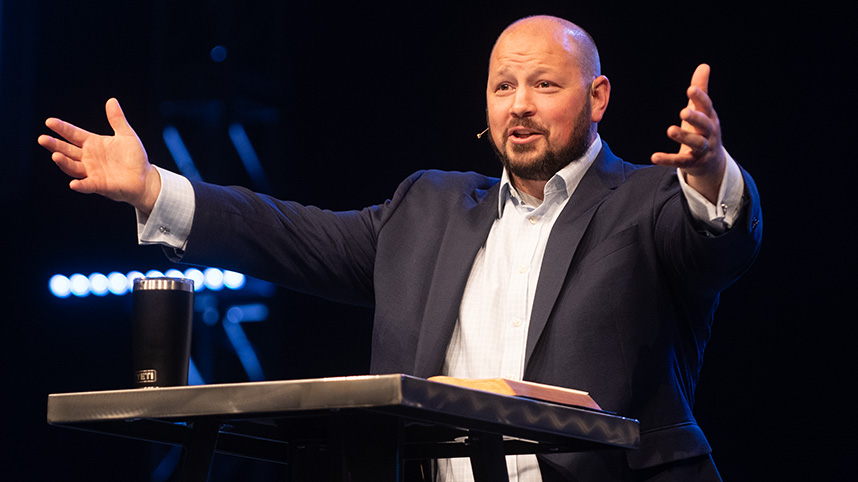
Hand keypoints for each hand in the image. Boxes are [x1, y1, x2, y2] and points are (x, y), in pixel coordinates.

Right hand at [38, 98, 159, 213]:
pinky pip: (87, 185)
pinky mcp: (99, 185)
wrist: (145, 178)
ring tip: (55, 155)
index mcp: (93, 144)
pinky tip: (74, 184)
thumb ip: (117, 120)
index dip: (62, 128)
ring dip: (64, 162)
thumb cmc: (134, 157)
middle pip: (67, 150)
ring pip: (73, 167)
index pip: (73, 134)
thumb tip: (112, 100)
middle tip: (42, 139)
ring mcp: (92, 172)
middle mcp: (88, 158)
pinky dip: (80, 185)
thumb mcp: (126, 135)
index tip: (49, 122)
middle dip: (55, 145)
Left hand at [651, 64, 724, 202]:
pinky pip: (680, 161)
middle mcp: (709, 133)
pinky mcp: (691, 163)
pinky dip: (667, 160)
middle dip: (695, 118)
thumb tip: (704, 65)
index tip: (691, 89)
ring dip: (683, 137)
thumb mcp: (703, 111)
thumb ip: (701, 90)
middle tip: (683, 112)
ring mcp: (702, 149)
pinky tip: (654, 156)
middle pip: (704, 125)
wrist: (712, 162)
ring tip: (670, 130)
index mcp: (710, 118)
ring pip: (695, 143)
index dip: (700, 98)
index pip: (706, 106)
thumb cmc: (704, 130)